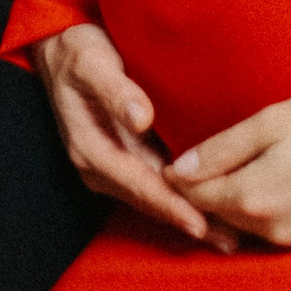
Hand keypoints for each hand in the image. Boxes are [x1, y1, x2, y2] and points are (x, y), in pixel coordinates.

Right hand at [33, 25, 238, 249]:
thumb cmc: (78, 53)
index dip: (171, 205)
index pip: (139, 183)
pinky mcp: (122, 159)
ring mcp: (110, 165)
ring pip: (153, 199)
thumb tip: (142, 118)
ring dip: (189, 216)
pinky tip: (208, 207)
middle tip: (231, 241)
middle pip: (150, 201)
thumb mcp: (92, 64)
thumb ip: (116, 91)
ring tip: (228, 235)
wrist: (60, 50)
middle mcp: (99, 165)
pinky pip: (153, 185)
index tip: (201, 223)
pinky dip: (181, 199)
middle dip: (189, 222)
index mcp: (90, 148)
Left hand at [171, 88, 290, 248]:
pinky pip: (277, 233)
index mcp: (253, 196)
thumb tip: (180, 169)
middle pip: (219, 216)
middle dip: (202, 196)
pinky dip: (263, 217)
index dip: (179, 180)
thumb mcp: (270, 122)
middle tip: (189, 172)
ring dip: (232, 208)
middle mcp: (272, 228)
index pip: (197, 197)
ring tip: (225, 179)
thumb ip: (221, 149)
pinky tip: (265, 193)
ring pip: (247, 228)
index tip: (169, 165)